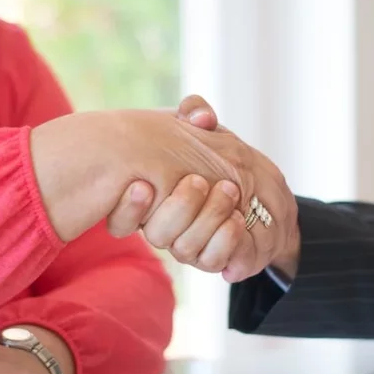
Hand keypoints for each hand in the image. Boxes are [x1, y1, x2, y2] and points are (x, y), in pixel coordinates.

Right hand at [105, 95, 298, 280]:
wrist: (253, 185)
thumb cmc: (209, 149)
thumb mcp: (197, 125)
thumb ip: (193, 113)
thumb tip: (201, 117)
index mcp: (148, 197)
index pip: (120, 220)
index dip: (127, 210)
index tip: (142, 186)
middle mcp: (161, 225)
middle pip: (157, 235)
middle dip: (179, 207)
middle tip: (199, 181)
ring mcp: (185, 243)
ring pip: (184, 249)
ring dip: (207, 218)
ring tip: (228, 191)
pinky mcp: (211, 256)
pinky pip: (213, 260)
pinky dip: (225, 241)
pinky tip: (236, 219)